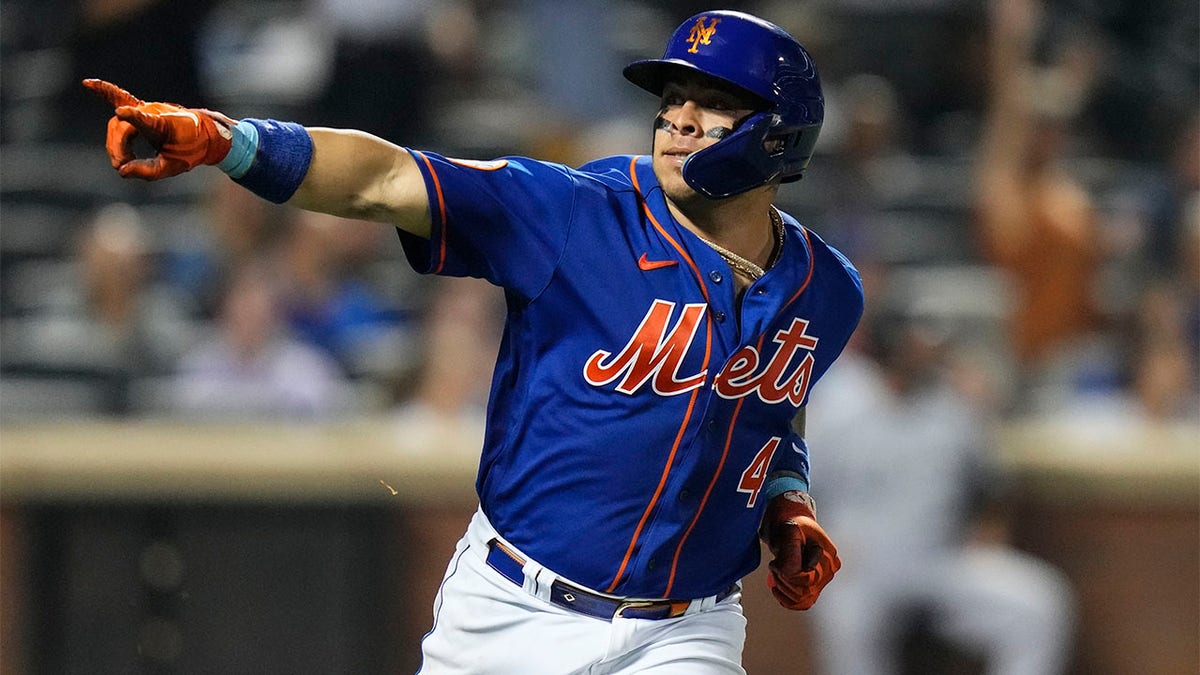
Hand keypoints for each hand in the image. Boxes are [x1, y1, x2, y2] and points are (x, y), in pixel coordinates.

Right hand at [82, 78, 235, 180]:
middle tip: (120, 166)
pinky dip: (104, 91)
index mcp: (163, 125)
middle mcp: (152, 112)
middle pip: (121, 127)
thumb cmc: (190, 151)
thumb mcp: (172, 167)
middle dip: (117, 147)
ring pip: (117, 123)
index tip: (121, 112)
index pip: (145, 120)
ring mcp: (145, 108)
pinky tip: (87, 83)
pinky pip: (119, 98)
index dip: (133, 117)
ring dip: (115, 143)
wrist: (203, 135)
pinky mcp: (140, 110)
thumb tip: (122, 171)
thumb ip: (148, 171)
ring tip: (122, 162)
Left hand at [760, 491, 840, 609]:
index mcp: (829, 556)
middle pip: (804, 591)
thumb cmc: (792, 526)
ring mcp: (823, 581)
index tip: (775, 561)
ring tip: (776, 571)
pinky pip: (802, 604)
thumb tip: (789, 572)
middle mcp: (830, 571)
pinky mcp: (814, 589)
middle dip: (783, 580)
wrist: (793, 528)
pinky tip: (776, 588)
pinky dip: (787, 600)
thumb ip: (791, 549)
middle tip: (774, 566)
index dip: (786, 573)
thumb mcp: (790, 530)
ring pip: (802, 599)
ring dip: (783, 588)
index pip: (806, 578)